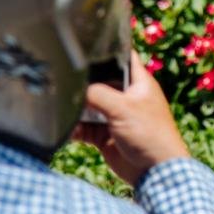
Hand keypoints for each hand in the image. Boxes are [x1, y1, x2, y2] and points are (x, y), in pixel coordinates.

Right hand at [72, 51, 190, 185]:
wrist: (155, 172)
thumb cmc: (148, 133)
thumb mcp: (122, 107)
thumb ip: (97, 93)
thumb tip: (74, 88)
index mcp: (138, 82)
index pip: (122, 56)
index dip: (107, 48)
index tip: (84, 41)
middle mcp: (126, 96)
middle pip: (99, 81)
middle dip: (82, 82)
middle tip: (60, 77)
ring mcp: (115, 116)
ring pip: (89, 105)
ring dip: (75, 107)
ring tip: (58, 106)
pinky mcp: (106, 135)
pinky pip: (85, 127)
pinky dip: (75, 128)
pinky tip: (64, 129)